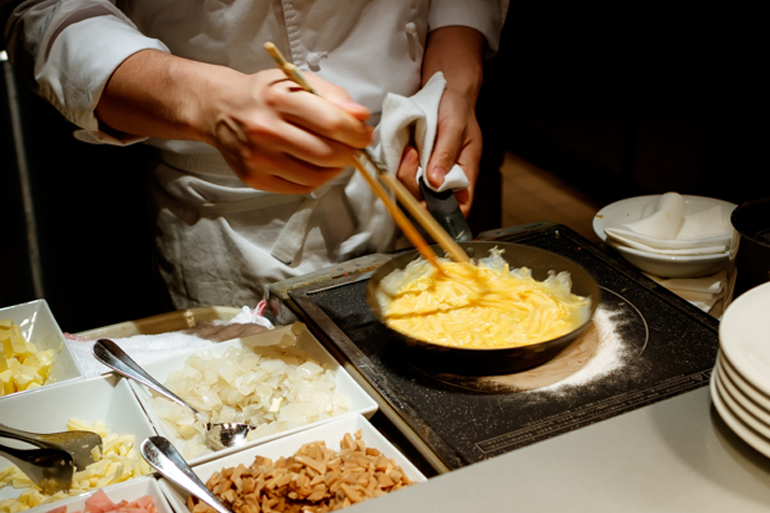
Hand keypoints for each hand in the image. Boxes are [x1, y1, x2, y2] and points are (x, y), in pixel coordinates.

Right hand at [207, 69, 372, 193]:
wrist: (219, 109)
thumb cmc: (264, 94)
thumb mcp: (296, 81)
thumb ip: (333, 96)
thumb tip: (361, 117)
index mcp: (278, 99)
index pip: (331, 123)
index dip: (356, 133)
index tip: (364, 134)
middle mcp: (265, 129)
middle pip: (327, 154)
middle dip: (350, 153)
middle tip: (353, 147)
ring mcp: (258, 158)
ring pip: (317, 175)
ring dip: (335, 168)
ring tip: (334, 155)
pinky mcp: (255, 178)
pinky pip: (301, 187)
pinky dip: (317, 178)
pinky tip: (314, 165)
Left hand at [395, 87, 481, 216]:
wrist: (446, 92)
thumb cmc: (457, 108)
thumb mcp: (455, 127)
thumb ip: (446, 154)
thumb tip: (435, 182)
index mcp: (465, 174)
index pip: (460, 208)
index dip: (443, 215)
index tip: (425, 204)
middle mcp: (446, 179)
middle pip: (429, 202)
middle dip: (414, 185)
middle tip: (412, 154)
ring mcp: (428, 174)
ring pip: (412, 191)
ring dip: (405, 174)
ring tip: (409, 148)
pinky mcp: (414, 166)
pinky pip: (403, 177)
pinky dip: (399, 166)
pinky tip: (404, 149)